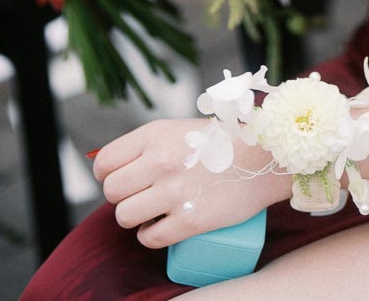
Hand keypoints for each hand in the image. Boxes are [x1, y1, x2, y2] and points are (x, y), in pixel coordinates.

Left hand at [94, 118, 288, 248]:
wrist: (263, 158)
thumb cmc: (218, 142)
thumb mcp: (177, 130)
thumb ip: (146, 145)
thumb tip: (109, 168)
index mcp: (154, 134)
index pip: (105, 162)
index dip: (106, 175)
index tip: (116, 180)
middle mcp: (160, 161)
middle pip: (112, 191)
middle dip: (121, 197)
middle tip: (138, 196)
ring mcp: (174, 192)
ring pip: (125, 217)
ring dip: (133, 219)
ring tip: (148, 213)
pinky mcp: (190, 221)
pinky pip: (150, 238)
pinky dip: (150, 237)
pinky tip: (159, 229)